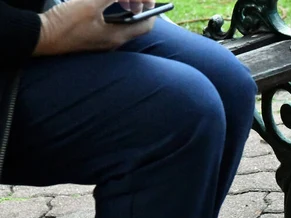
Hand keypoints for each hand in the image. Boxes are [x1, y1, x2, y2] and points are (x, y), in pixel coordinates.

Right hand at [34, 0, 154, 55]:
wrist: (41, 37)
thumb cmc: (65, 23)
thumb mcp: (89, 4)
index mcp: (117, 36)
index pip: (145, 25)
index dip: (150, 10)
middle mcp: (113, 42)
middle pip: (135, 25)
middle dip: (137, 9)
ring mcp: (103, 43)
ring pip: (122, 26)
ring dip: (124, 11)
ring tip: (118, 0)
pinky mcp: (92, 40)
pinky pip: (109, 27)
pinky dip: (112, 16)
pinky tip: (101, 6)